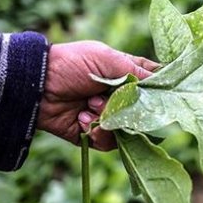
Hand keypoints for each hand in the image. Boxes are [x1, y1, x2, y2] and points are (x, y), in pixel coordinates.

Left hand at [38, 41, 157, 149]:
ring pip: (126, 128)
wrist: (37, 87)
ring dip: (108, 118)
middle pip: (143, 110)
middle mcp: (118, 95)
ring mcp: (106, 115)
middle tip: (113, 99)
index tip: (165, 96)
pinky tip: (81, 118)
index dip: (160, 89)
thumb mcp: (108, 60)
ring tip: (89, 106)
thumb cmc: (72, 64)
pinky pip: (108, 142)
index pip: (153, 81)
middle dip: (128, 107)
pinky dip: (96, 132)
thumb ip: (137, 73)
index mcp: (124, 72)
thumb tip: (162, 85)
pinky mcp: (92, 133)